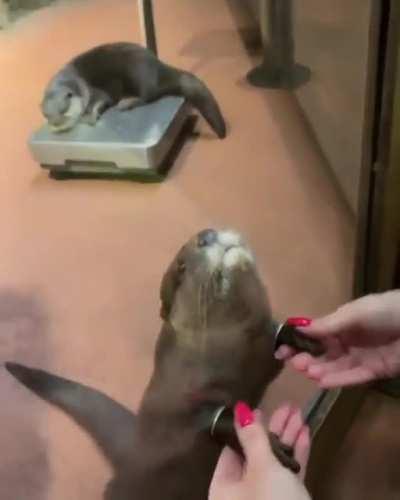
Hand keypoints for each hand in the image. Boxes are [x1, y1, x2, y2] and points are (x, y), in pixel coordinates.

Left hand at [209, 402, 310, 499]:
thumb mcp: (262, 467)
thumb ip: (253, 437)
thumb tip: (239, 408)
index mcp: (224, 487)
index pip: (232, 449)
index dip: (247, 427)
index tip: (261, 407)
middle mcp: (241, 494)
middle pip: (256, 453)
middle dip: (274, 429)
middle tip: (288, 406)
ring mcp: (265, 499)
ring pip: (275, 462)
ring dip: (288, 438)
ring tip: (300, 412)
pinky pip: (288, 475)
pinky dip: (297, 456)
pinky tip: (306, 433)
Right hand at [276, 291, 399, 387]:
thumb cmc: (385, 310)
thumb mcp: (354, 313)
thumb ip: (328, 325)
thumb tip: (299, 328)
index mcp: (342, 324)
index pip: (316, 335)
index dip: (299, 342)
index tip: (281, 350)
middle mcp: (349, 341)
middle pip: (324, 354)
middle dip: (308, 358)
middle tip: (294, 363)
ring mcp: (362, 356)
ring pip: (336, 366)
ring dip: (321, 370)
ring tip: (308, 372)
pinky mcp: (376, 370)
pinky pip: (354, 376)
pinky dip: (339, 380)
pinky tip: (322, 382)